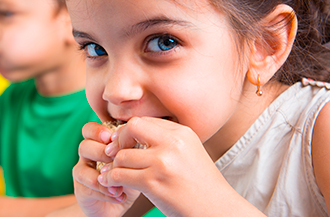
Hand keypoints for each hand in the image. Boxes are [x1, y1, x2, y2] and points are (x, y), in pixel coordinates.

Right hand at [72, 122, 139, 216]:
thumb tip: (140, 142)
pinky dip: (106, 193)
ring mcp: (82, 174)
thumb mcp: (133, 162)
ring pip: (82, 170)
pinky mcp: (81, 191)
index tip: (111, 138)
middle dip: (101, 152)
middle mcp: (87, 157)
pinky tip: (120, 196)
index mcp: (97, 144)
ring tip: (119, 184)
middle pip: (84, 146)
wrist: (119, 203)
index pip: (89, 129)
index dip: (97, 131)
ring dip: (102, 176)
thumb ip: (132, 150)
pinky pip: (88, 189)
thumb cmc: (128, 177)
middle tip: (116, 160)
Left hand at [101, 117, 232, 215]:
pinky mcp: (153, 183)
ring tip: (113, 175)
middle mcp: (172, 143)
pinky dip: (111, 180)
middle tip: (114, 155)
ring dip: (113, 167)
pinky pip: (120, 175)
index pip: (144, 121)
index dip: (128, 132)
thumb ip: (166, 141)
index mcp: (182, 133)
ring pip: (121, 156)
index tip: (123, 145)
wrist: (217, 209)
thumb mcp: (189, 152)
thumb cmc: (200, 184)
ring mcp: (163, 163)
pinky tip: (113, 185)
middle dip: (118, 141)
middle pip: (131, 128)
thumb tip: (132, 131)